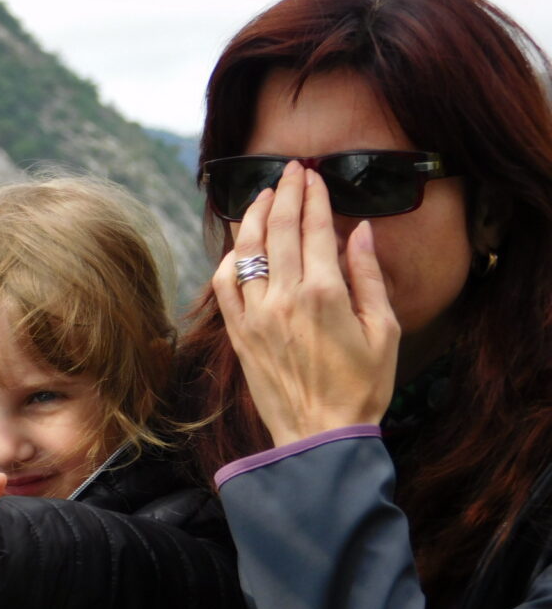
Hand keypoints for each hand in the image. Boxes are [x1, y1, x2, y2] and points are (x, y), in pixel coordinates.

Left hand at [212, 162, 399, 445]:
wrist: (318, 436)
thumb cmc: (360, 388)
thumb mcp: (383, 331)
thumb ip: (369, 276)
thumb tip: (361, 232)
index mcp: (324, 293)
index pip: (314, 228)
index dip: (313, 197)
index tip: (314, 177)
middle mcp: (283, 298)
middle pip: (279, 229)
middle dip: (285, 194)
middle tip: (291, 172)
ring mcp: (255, 315)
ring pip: (246, 251)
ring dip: (254, 217)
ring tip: (264, 196)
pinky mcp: (238, 333)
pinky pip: (224, 285)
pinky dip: (229, 258)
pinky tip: (239, 245)